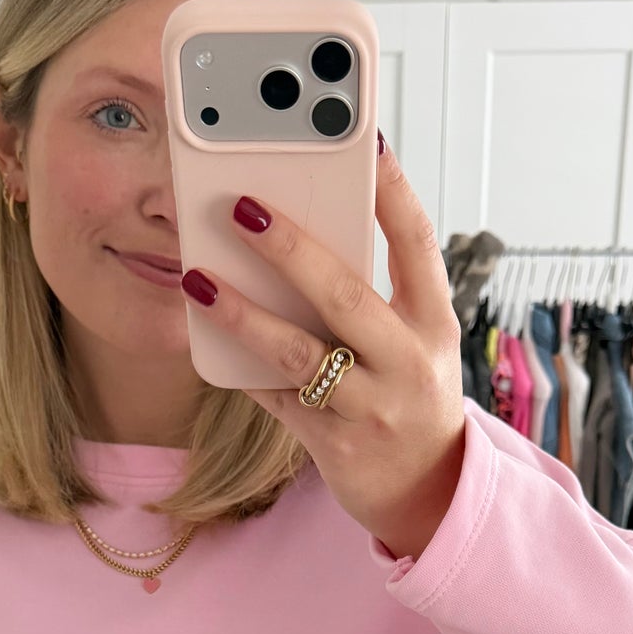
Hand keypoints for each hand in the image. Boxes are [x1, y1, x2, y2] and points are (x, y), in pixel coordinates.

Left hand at [178, 134, 467, 562]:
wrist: (429, 490)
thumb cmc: (409, 393)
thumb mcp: (413, 339)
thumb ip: (374, 291)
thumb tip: (301, 227)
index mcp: (434, 322)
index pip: (416, 243)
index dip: (392, 191)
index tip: (365, 142)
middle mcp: (409, 362)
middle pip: (346, 295)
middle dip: (292, 249)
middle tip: (241, 206)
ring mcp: (373, 407)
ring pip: (299, 353)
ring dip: (244, 314)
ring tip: (198, 281)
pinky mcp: (336, 445)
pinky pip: (277, 399)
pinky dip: (240, 368)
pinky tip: (205, 335)